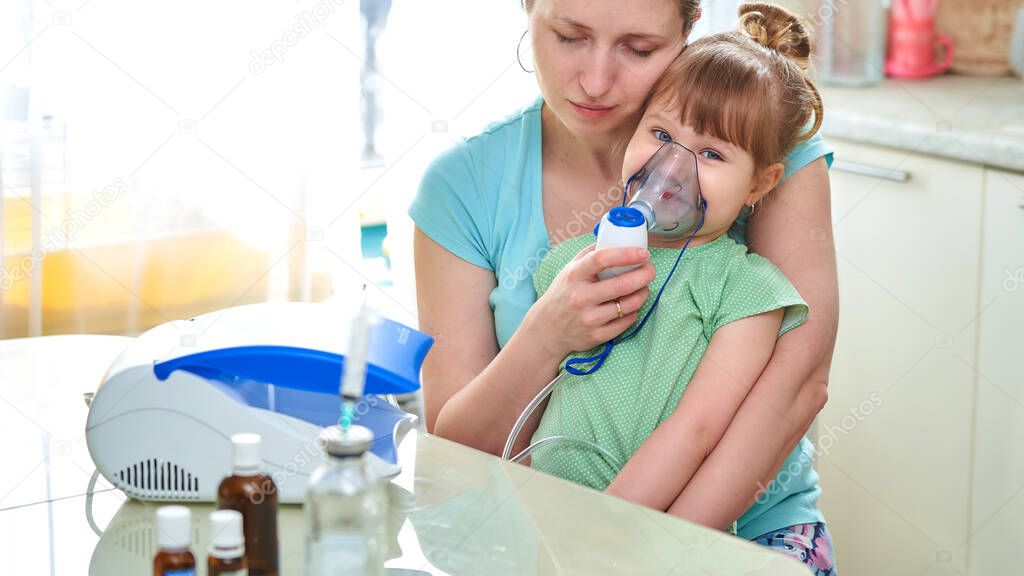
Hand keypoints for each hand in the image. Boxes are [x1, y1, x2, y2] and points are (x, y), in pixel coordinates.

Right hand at [524, 245, 653, 358]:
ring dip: (642, 294)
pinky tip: (631, 307)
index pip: (601, 259)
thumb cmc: (563, 294)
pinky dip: (633, 313)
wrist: (547, 329)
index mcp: (574, 276)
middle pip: (622, 285)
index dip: (626, 254)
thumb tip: (614, 239)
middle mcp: (581, 297)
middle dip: (644, 275)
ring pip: (628, 305)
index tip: (643, 253)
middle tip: (650, 270)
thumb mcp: (569, 270)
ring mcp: (589, 318)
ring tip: (643, 288)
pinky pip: (626, 323)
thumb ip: (590, 254)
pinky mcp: (596, 336)